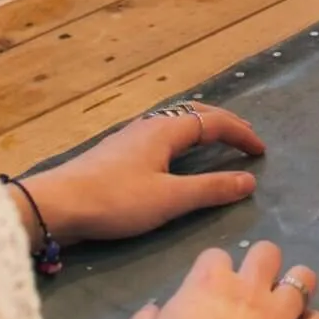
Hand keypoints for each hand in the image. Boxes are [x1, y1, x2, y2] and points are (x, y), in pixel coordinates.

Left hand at [23, 102, 263, 244]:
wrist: (57, 204)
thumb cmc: (115, 200)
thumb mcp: (169, 200)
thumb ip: (210, 189)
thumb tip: (249, 180)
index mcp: (166, 129)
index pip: (214, 122)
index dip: (241, 134)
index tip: (261, 151)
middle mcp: (150, 124)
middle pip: (195, 114)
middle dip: (224, 124)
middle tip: (245, 138)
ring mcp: (131, 135)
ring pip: (176, 122)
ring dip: (201, 129)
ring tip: (217, 142)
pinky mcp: (118, 151)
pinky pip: (161, 134)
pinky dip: (182, 139)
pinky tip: (175, 156)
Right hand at [121, 241, 318, 318]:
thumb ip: (147, 318)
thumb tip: (159, 310)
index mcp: (208, 283)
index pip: (217, 255)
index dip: (213, 271)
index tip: (209, 290)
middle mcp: (248, 291)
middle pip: (268, 252)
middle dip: (261, 266)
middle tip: (252, 289)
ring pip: (304, 278)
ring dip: (294, 288)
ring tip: (285, 306)